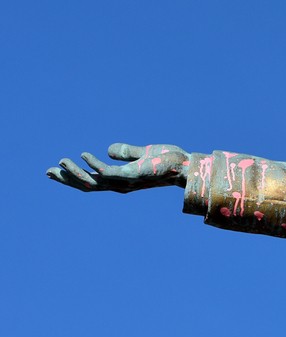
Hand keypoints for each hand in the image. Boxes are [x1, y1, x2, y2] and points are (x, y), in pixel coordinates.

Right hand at [47, 143, 190, 192]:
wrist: (186, 165)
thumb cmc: (167, 161)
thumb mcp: (142, 154)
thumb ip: (125, 153)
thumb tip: (108, 150)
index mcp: (120, 180)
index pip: (92, 181)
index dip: (73, 176)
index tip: (56, 168)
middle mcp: (120, 184)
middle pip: (87, 185)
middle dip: (67, 179)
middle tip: (47, 171)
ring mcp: (125, 181)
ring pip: (94, 181)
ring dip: (75, 173)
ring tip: (60, 161)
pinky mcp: (132, 176)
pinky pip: (109, 172)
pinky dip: (94, 165)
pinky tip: (84, 155)